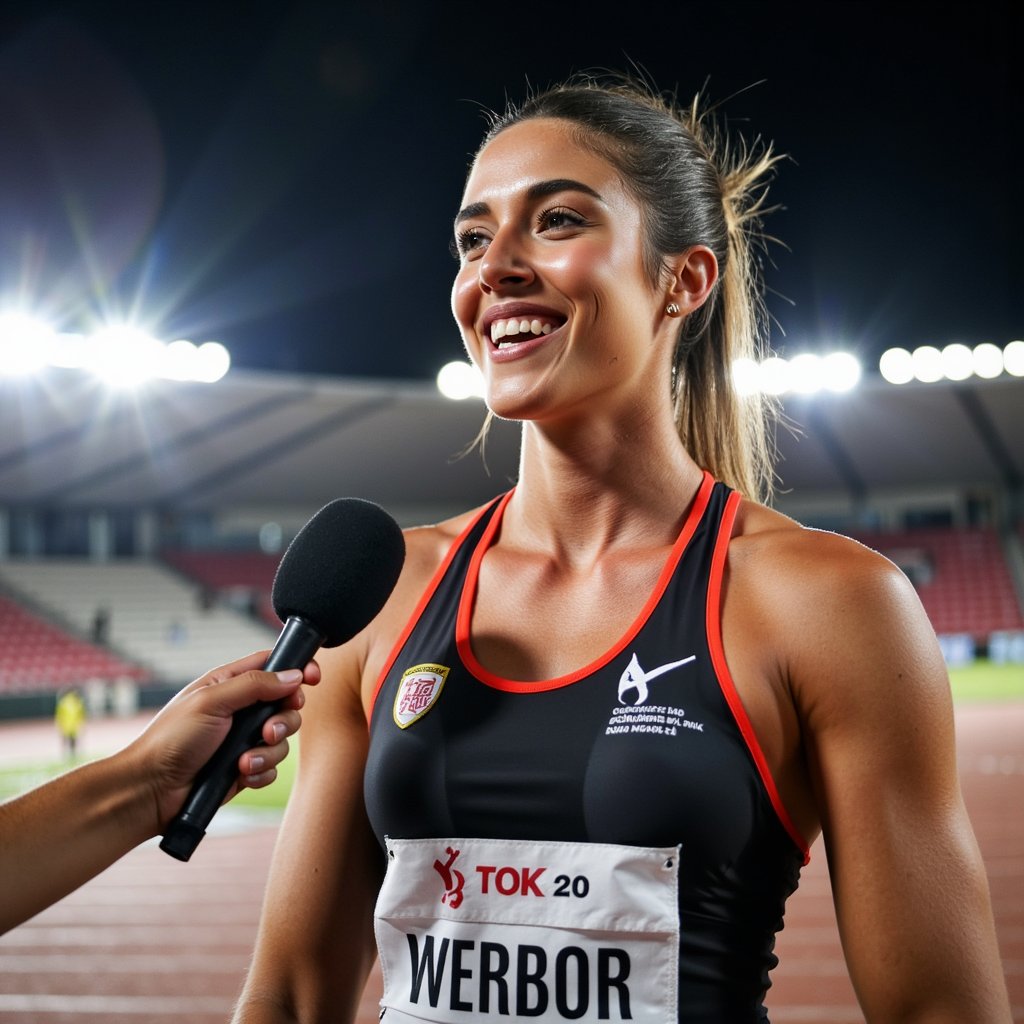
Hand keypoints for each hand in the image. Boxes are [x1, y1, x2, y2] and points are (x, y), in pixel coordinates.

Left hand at [123, 652, 320, 834]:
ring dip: (268, 752)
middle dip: (285, 720)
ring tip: (244, 761)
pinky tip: (240, 775)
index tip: (313, 677)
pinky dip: (260, 771)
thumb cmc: (171, 739)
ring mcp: (243, 740)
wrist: (151, 790)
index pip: (273, 665)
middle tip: (267, 731)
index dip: (297, 668)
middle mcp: (240, 710)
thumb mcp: (212, 701)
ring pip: (283, 739)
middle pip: (286, 704)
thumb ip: (255, 685)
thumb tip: (294, 675)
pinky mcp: (245, 768)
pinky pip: (272, 767)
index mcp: (230, 684)